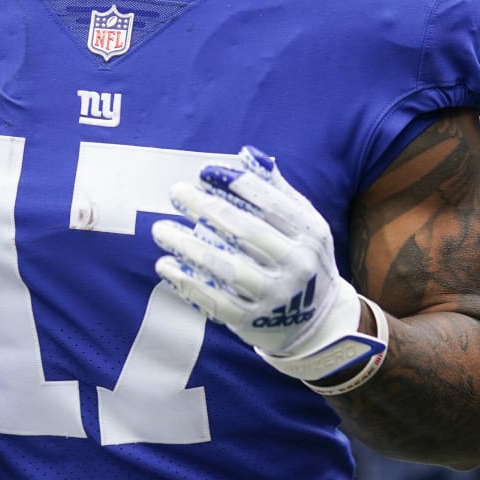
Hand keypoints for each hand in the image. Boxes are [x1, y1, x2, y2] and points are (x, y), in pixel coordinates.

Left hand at [154, 147, 382, 382]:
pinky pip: (214, 300)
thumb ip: (278, 192)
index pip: (271, 204)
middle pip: (246, 232)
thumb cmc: (303, 259)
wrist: (318, 323)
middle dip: (207, 208)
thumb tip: (247, 156)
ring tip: (161, 229)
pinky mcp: (252, 321)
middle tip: (177, 192)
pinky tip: (165, 265)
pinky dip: (187, 282)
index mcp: (309, 234)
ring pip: (226, 268)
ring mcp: (275, 297)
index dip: (237, 185)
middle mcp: (296, 265)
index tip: (204, 172)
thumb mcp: (305, 225)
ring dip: (188, 246)